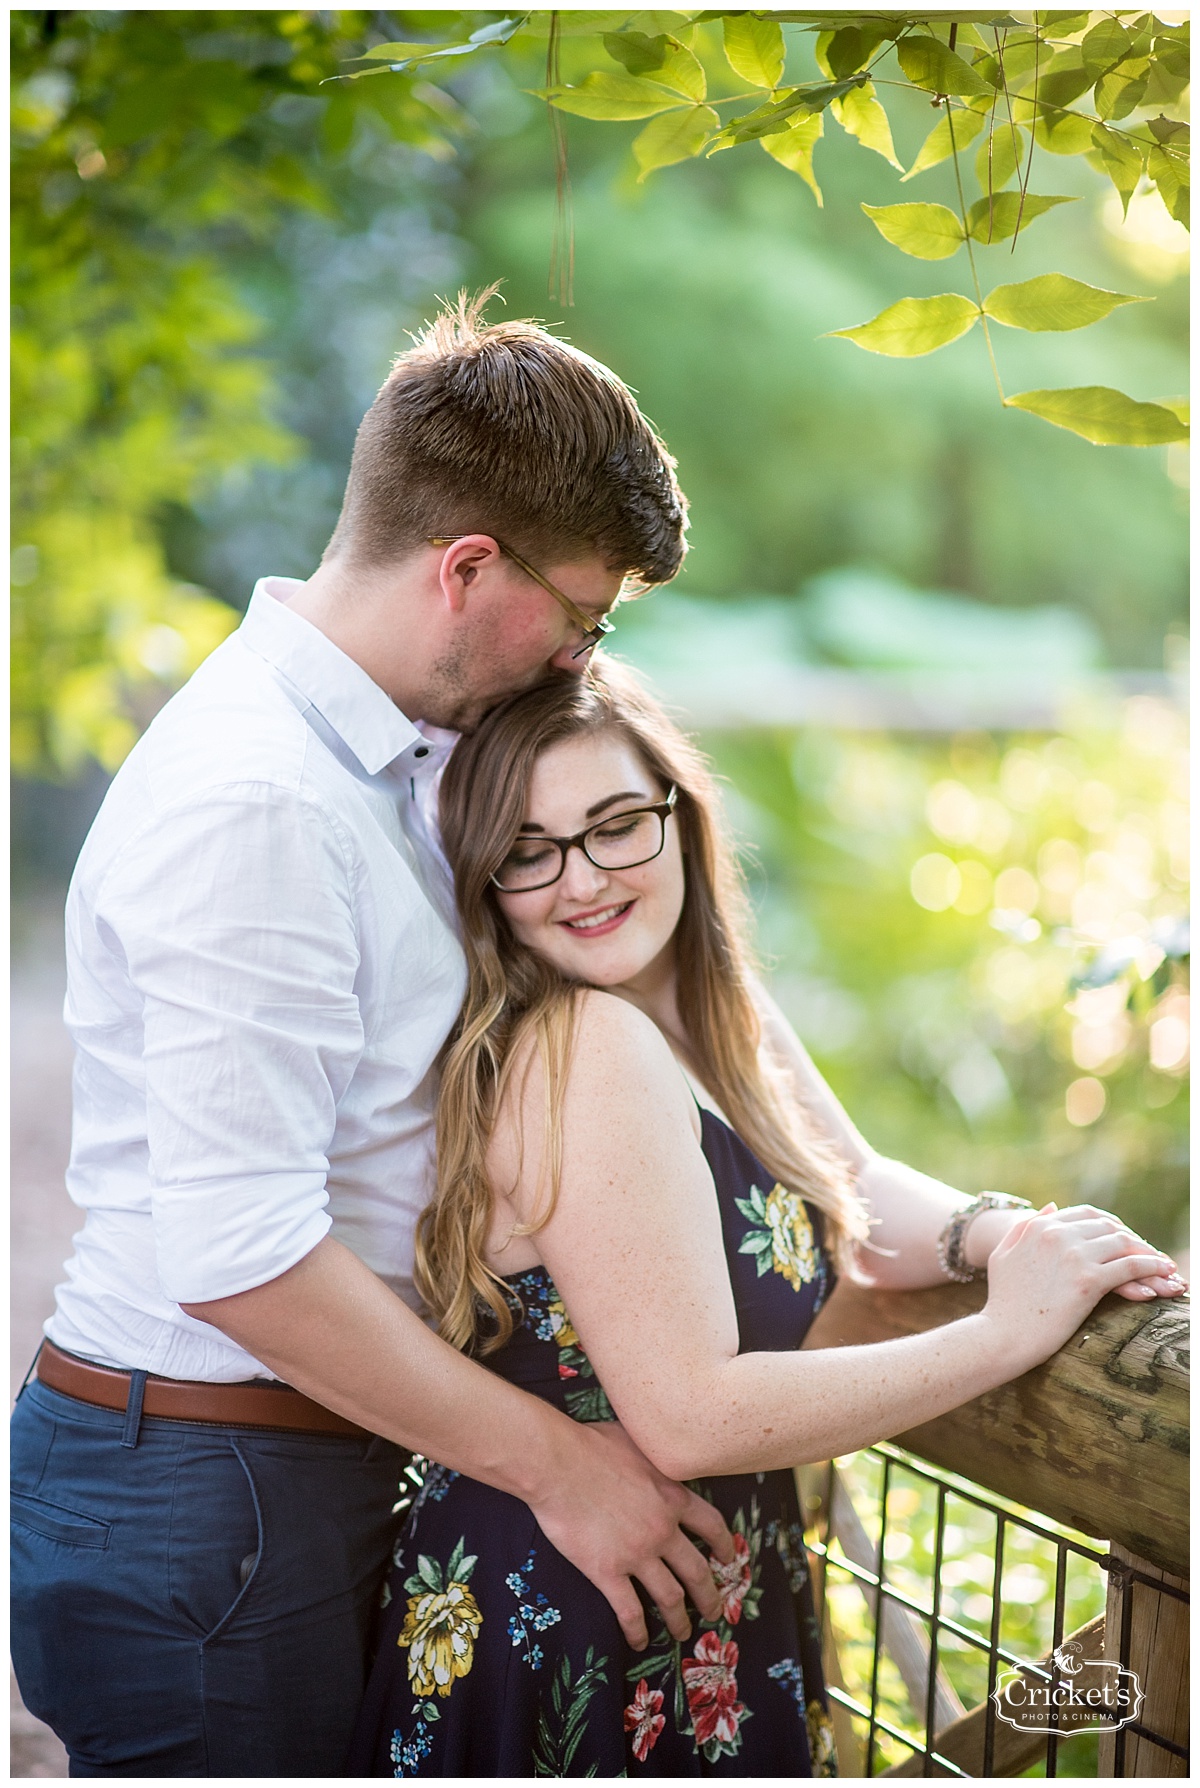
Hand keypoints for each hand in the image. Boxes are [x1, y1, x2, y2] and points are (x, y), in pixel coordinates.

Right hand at [525, 1420, 734, 1650]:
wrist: (557, 1463)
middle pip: (697, 1571)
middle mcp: (662, 1529)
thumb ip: (655, 1454)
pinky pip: (629, 1611)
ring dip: (679, 1619)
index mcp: (673, 1496)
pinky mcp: (607, 1572)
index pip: (712, 1526)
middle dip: (710, 1595)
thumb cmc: (590, 1444)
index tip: (729, 1560)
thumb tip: (660, 1446)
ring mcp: (637, 1554)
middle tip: (715, 1611)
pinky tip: (640, 1642)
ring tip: (684, 1633)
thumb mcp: (638, 1440)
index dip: (724, 1546)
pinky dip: (638, 1630)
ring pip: (669, 1597)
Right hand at [969, 1202, 1186, 1301]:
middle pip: (1108, 1227)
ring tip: (1161, 1264)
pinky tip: (1163, 1274)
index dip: (1111, 1225)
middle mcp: (1057, 1234)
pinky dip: (1151, 1268)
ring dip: (1146, 1252)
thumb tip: (1053, 1207)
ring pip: (1123, 1243)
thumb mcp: (1003, 1254)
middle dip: (1131, 1238)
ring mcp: (1073, 1256)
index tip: (1124, 1240)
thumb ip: (1024, 1227)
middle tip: (1146, 1253)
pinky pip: (1130, 1267)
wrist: (1004, 1335)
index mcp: (1039, 1226)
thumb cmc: (1003, 1300)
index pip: (1087, 1214)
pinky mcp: (1088, 1280)